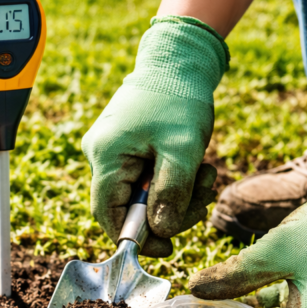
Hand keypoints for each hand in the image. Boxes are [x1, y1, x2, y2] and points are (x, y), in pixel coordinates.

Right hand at [82, 16, 227, 256]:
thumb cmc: (179, 96)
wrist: (178, 58)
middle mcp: (100, 155)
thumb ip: (171, 193)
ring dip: (177, 195)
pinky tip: (195, 167)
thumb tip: (160, 231)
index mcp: (105, 156)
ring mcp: (111, 151)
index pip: (108, 214)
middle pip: (128, 207)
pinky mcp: (125, 148)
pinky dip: (172, 180)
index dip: (135, 237)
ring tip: (206, 174)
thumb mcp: (183, 148)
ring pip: (141, 195)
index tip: (166, 248)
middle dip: (169, 211)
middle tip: (203, 200)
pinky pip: (145, 179)